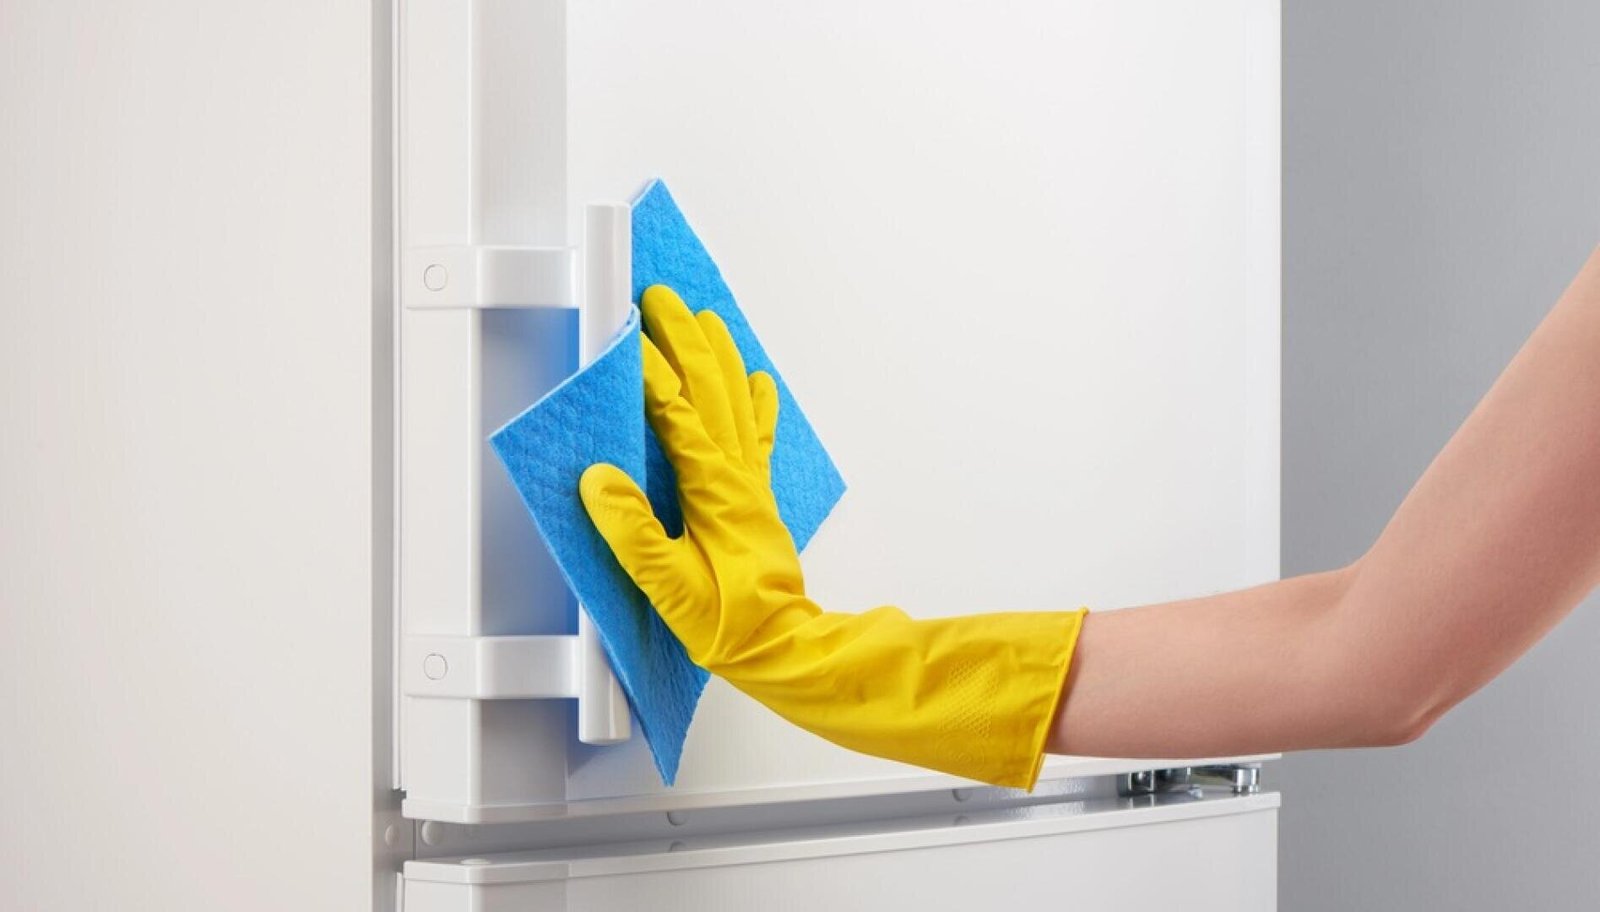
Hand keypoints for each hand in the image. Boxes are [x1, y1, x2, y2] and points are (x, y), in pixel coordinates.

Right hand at [579, 284, 811, 671]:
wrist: (784, 646)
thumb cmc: (730, 624)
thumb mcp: (670, 588)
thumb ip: (634, 534)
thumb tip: (600, 482)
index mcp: (713, 491)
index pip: (675, 415)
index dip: (649, 373)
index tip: (624, 337)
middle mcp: (736, 477)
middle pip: (710, 390)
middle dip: (685, 339)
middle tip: (660, 300)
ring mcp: (750, 483)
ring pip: (737, 401)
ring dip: (719, 356)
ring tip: (705, 318)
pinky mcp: (756, 498)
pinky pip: (759, 435)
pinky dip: (758, 401)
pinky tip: (758, 379)